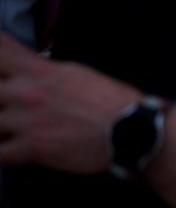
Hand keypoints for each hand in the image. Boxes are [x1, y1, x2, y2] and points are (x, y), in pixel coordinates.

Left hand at [0, 33, 139, 172]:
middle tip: (12, 108)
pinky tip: (12, 150)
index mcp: (40, 71)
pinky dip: (4, 152)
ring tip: (13, 131)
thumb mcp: (77, 74)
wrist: (131, 130)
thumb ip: (46, 72)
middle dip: (1, 100)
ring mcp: (25, 121)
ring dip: (2, 128)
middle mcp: (26, 92)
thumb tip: (31, 72)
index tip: (4, 71)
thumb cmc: (111, 100)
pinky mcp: (31, 148)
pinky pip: (0, 153)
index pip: (1, 54)